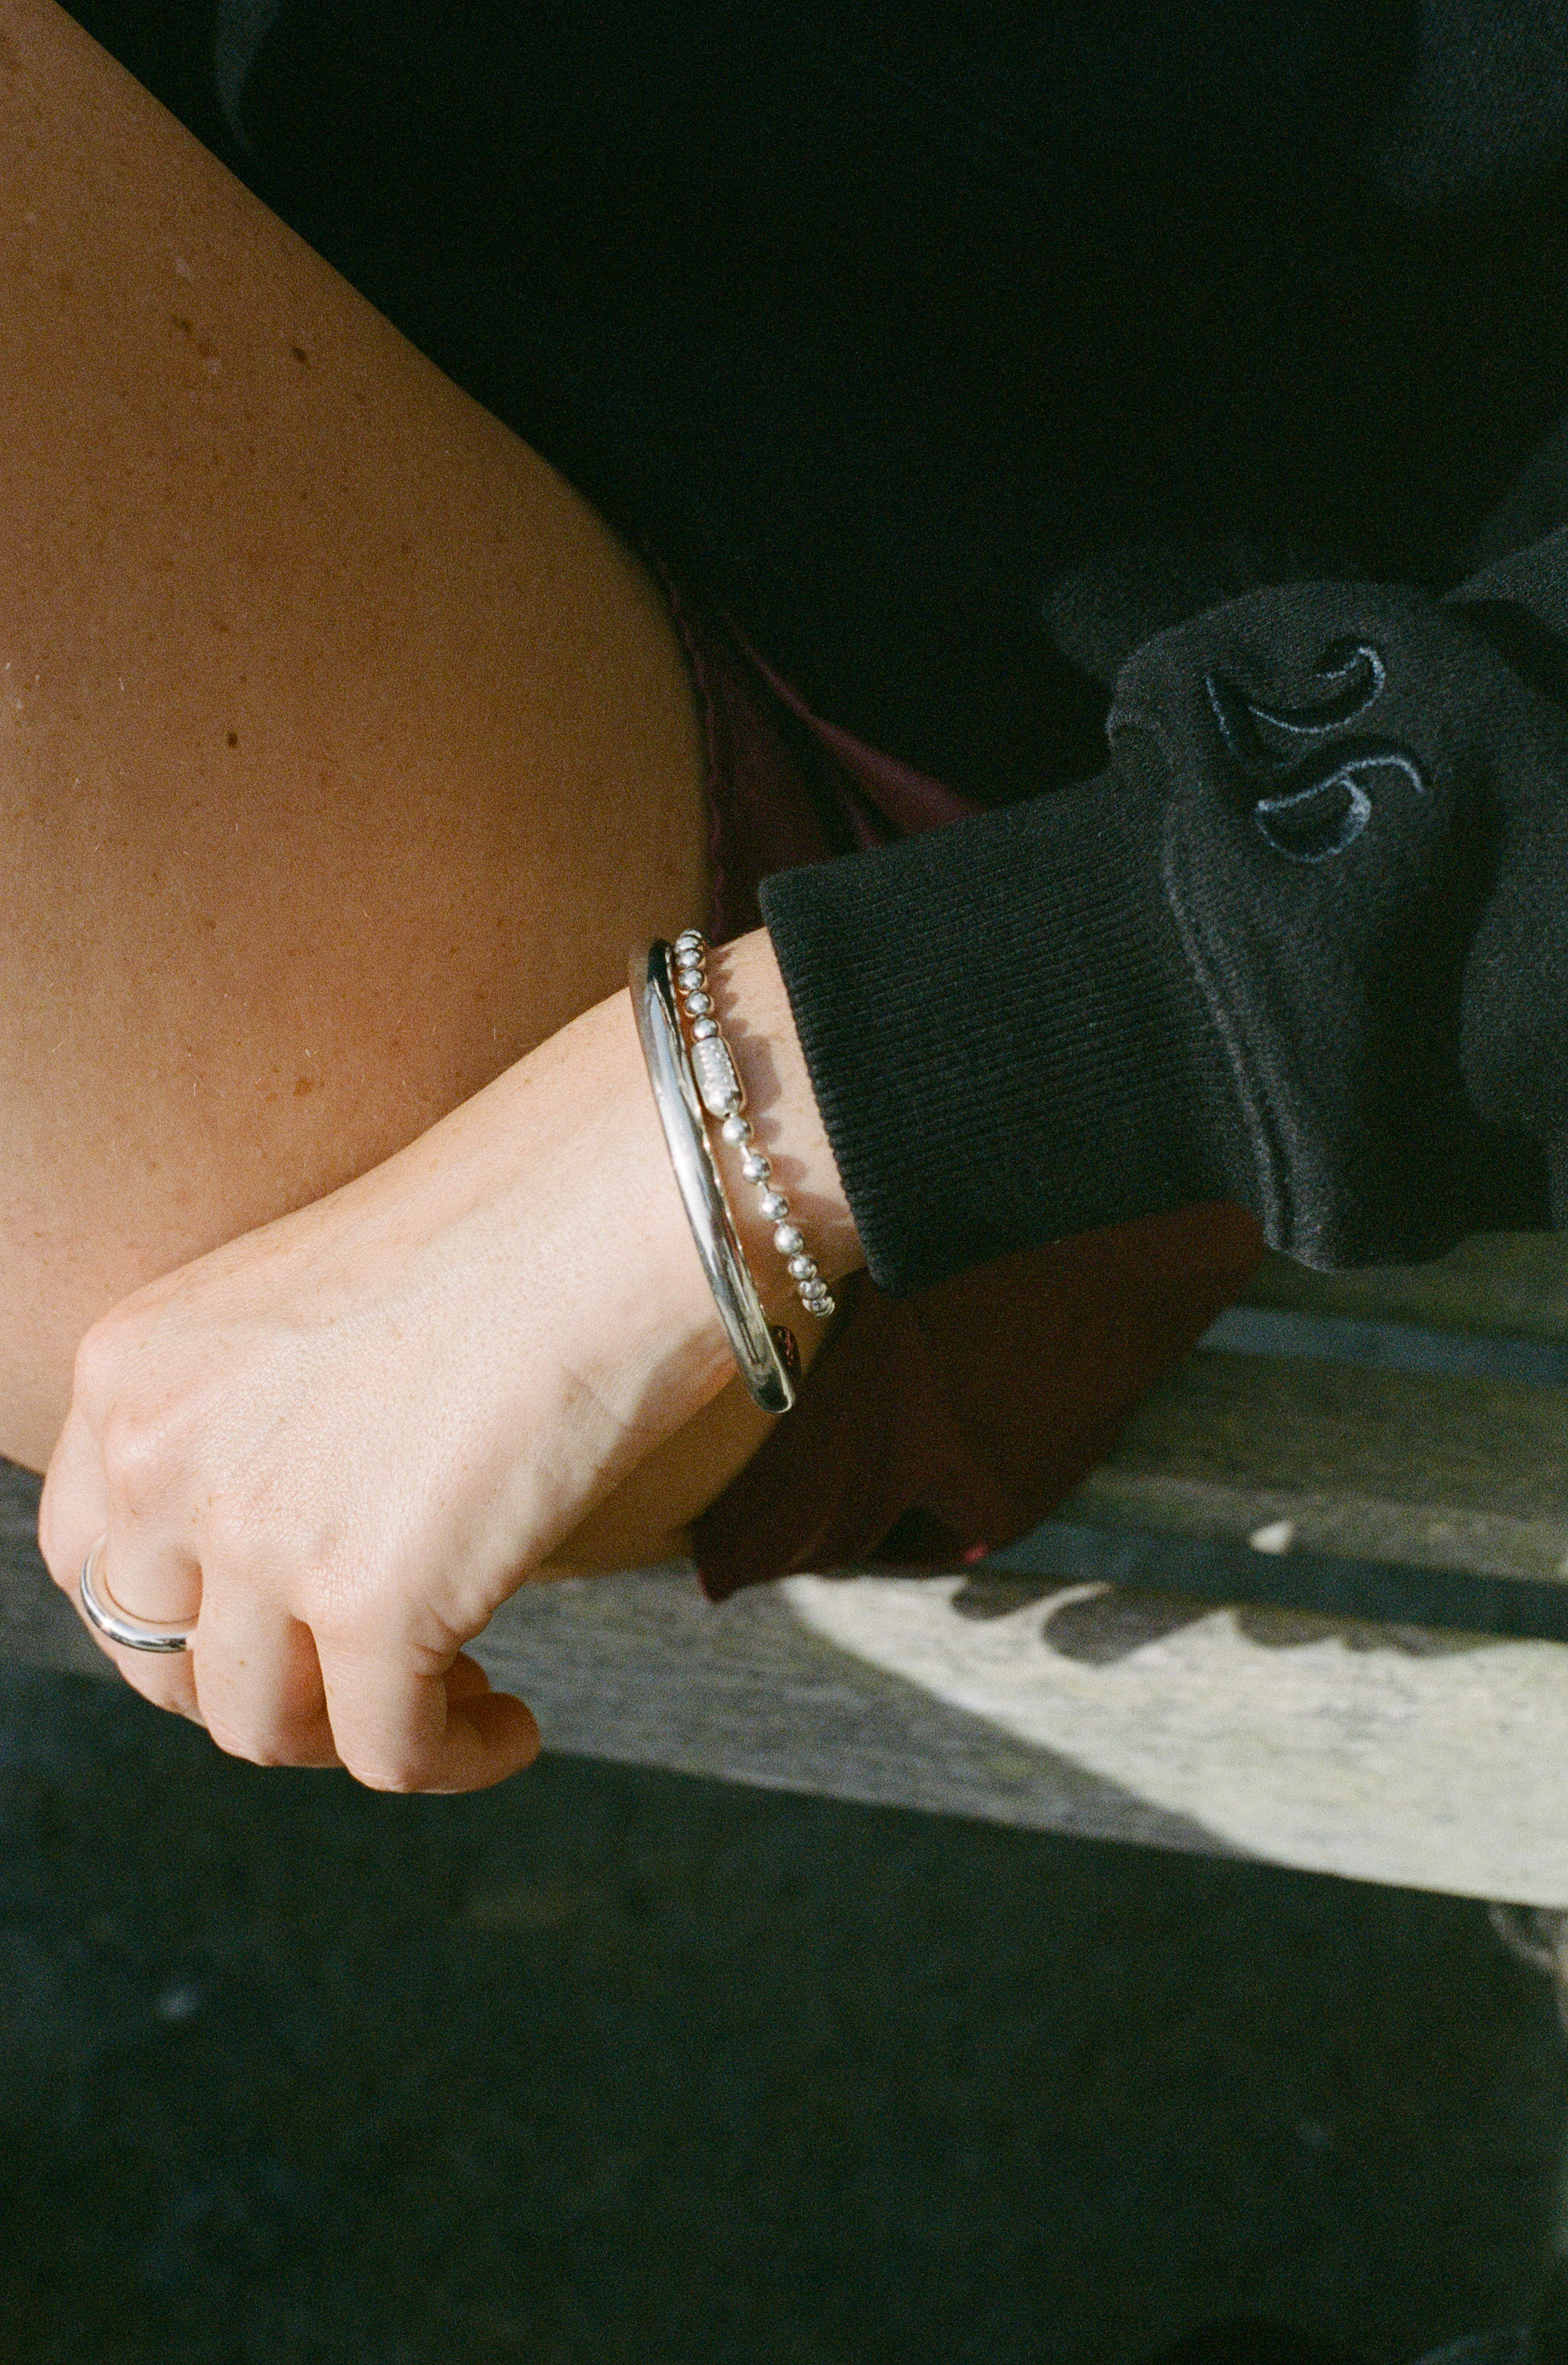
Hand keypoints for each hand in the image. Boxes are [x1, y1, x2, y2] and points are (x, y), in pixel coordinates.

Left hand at [36, 932, 858, 1790]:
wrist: (609, 1199)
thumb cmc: (506, 1225)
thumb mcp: (302, 1315)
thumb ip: (251, 1422)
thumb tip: (287, 1556)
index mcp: (131, 1367)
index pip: (88, 1562)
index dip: (182, 1623)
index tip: (275, 1627)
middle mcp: (163, 1451)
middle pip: (162, 1665)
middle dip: (261, 1693)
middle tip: (362, 1679)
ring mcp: (255, 1531)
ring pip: (265, 1729)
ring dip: (356, 1734)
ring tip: (460, 1691)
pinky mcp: (369, 1600)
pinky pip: (390, 1754)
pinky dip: (456, 1760)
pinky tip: (517, 1725)